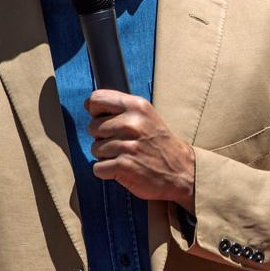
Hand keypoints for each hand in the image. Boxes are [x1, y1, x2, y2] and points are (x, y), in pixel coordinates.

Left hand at [85, 90, 195, 212]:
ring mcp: (127, 145)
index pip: (97, 99)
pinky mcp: (124, 165)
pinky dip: (107, 171)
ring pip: (94, 148)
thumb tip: (88, 105)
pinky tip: (124, 169)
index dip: (95, 111)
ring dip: (106, 156)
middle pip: (92, 127)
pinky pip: (98, 168)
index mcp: (137, 106)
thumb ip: (121, 108)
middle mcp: (131, 123)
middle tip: (122, 143)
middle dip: (102, 137)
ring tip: (126, 156)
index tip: (104, 119)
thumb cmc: (159, 143)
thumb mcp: (146, 116)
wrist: (181, 171)